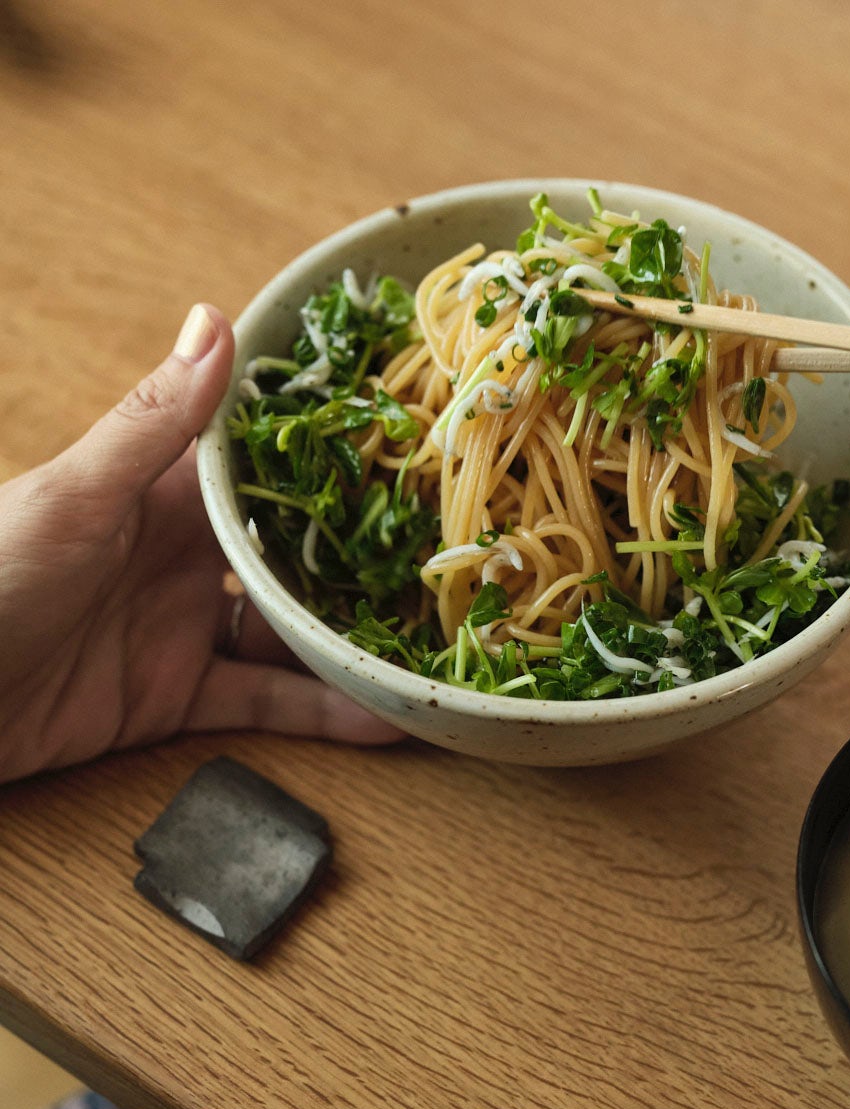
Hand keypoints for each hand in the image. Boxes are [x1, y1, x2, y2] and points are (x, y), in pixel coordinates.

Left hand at [0, 305, 402, 782]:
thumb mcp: (75, 496)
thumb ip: (153, 424)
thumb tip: (214, 319)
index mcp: (163, 493)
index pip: (264, 464)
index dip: (331, 454)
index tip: (408, 444)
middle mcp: (186, 554)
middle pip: (293, 550)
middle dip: (361, 555)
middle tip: (446, 557)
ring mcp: (186, 626)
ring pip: (291, 627)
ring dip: (352, 636)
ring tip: (429, 641)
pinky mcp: (179, 694)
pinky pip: (264, 699)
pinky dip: (320, 712)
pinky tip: (383, 720)